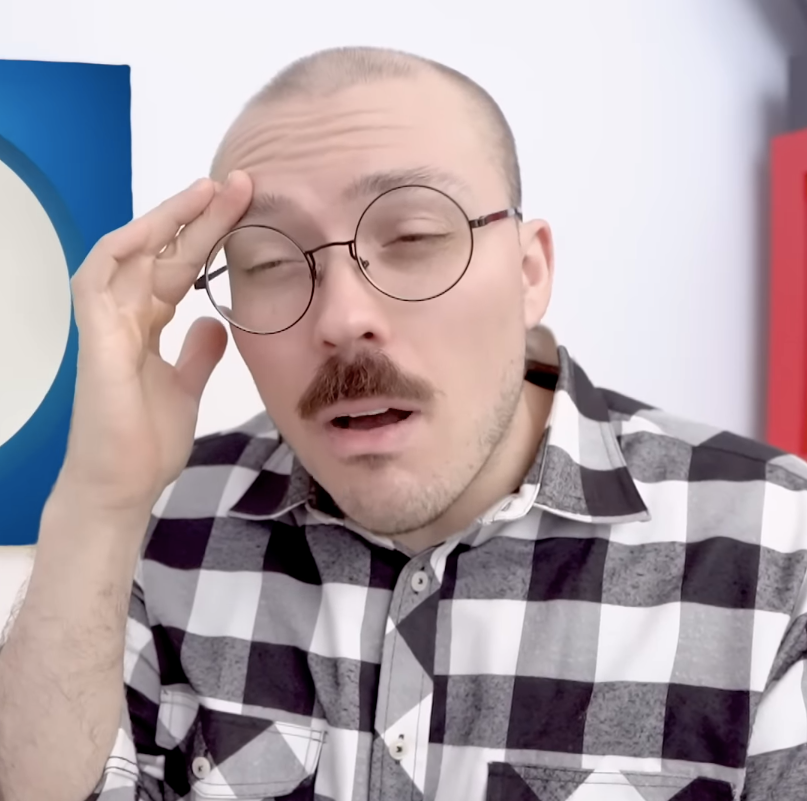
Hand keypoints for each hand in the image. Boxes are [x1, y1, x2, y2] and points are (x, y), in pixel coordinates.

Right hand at [58, 171, 252, 515]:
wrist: (123, 486)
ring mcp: (105, 327)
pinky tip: (153, 231)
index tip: (243, 209)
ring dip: (164, 221)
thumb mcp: (186, 386)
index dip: (206, 236)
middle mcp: (123, 317)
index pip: (176, 267)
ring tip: (206, 193)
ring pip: (128, 254)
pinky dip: (121, 252)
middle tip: (237, 185)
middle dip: (197, 217)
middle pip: (160, 253)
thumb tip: (214, 323)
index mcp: (145, 327)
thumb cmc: (146, 441)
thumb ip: (197, 353)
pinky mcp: (96, 343)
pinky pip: (97, 283)